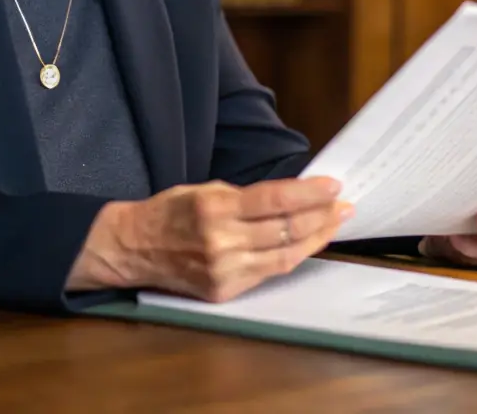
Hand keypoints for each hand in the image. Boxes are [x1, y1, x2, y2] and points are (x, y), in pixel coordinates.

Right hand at [67, 177, 353, 301]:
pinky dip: (291, 256)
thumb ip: (245, 196)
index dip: (308, 194)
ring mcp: (223, 271)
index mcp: (213, 208)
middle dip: (320, 216)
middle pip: (285, 230)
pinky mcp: (224, 291)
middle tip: (343, 205)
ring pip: (283, 256)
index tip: (333, 186)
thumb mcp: (203, 189)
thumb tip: (291, 196)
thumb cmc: (169, 212)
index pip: (273, 200)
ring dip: (315, 239)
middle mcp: (219, 242)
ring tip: (335, 223)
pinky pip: (268, 273)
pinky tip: (307, 244)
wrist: (133, 248)